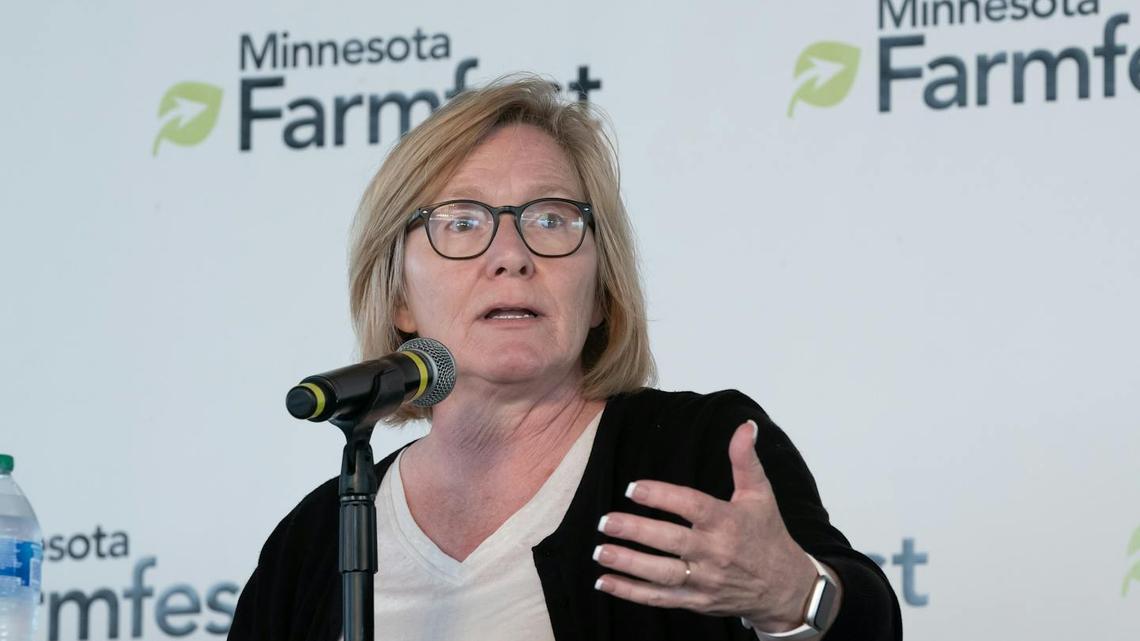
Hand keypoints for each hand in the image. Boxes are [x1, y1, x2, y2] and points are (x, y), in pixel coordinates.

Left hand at [593, 420, 818, 630]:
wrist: (785, 588)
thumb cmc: (768, 536)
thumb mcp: (760, 494)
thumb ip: (745, 460)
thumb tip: (745, 426)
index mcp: (727, 522)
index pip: (691, 506)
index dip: (661, 497)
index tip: (632, 488)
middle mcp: (715, 552)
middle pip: (671, 541)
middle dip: (635, 531)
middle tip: (605, 522)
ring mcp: (705, 580)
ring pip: (661, 573)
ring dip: (628, 563)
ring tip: (600, 550)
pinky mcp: (697, 600)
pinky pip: (660, 598)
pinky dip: (631, 592)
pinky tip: (605, 581)